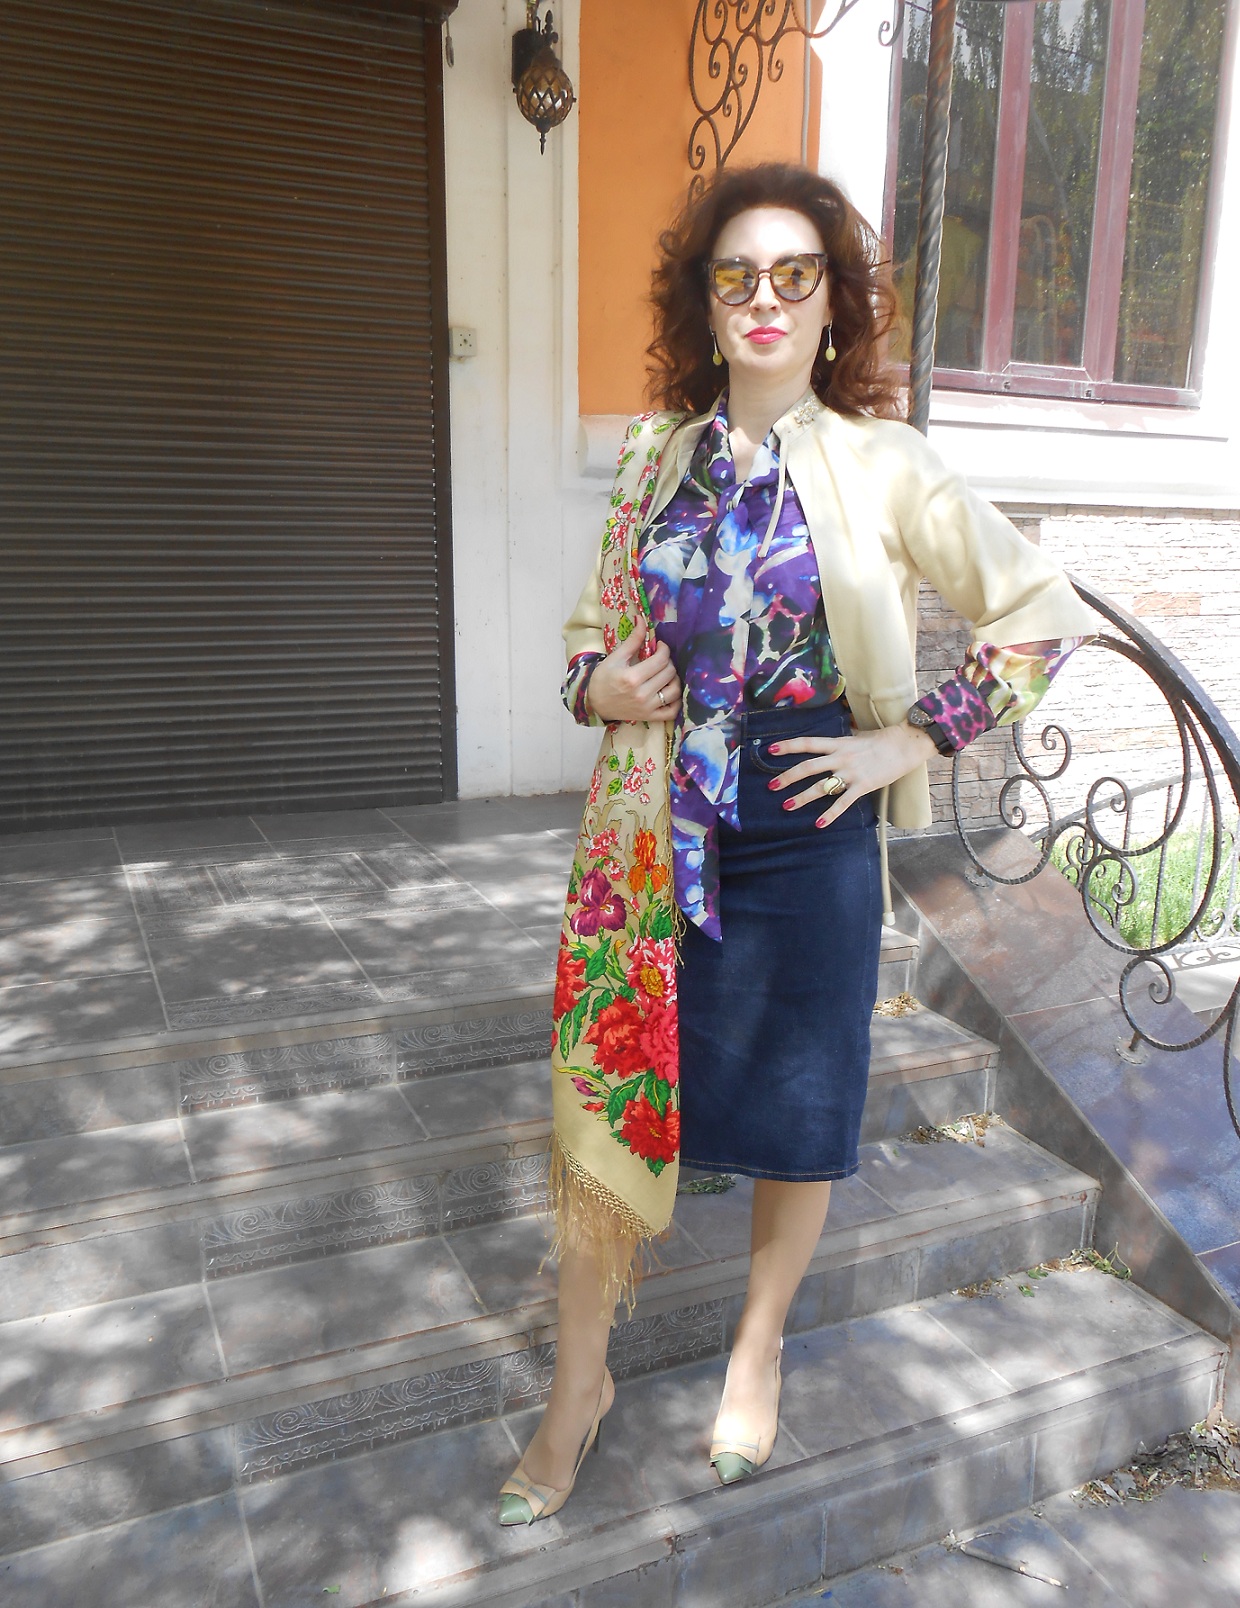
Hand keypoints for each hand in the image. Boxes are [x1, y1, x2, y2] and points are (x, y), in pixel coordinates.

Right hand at [586, 616, 681, 723]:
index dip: (664, 649)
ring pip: (674, 690)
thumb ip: (632, 640)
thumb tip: (642, 619)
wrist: (595, 703)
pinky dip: (676, 702)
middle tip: (661, 659)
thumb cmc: (603, 679)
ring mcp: (647, 708)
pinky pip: (672, 712)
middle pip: (669, 673)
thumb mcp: (615, 658)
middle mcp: (642, 694)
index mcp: (632, 678)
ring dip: (674, 679)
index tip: (660, 646)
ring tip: (666, 674)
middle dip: (668, 662)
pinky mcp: (650, 717)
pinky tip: (670, 691)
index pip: (661, 660)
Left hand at [766, 722, 938, 826]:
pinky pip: (843, 802)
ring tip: (787, 806)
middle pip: (808, 767)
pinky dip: (830, 814)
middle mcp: (840, 757)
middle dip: (787, 777)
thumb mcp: (855, 737)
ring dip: (802, 797)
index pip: (807, 743)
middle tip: (771, 786)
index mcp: (837, 743)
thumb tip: (825, 745)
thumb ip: (838, 743)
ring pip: (821, 786)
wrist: (904, 745)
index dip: (787, 746)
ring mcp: (851, 772)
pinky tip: (818, 823)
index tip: (769, 750)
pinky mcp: (862, 786)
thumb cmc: (881, 740)